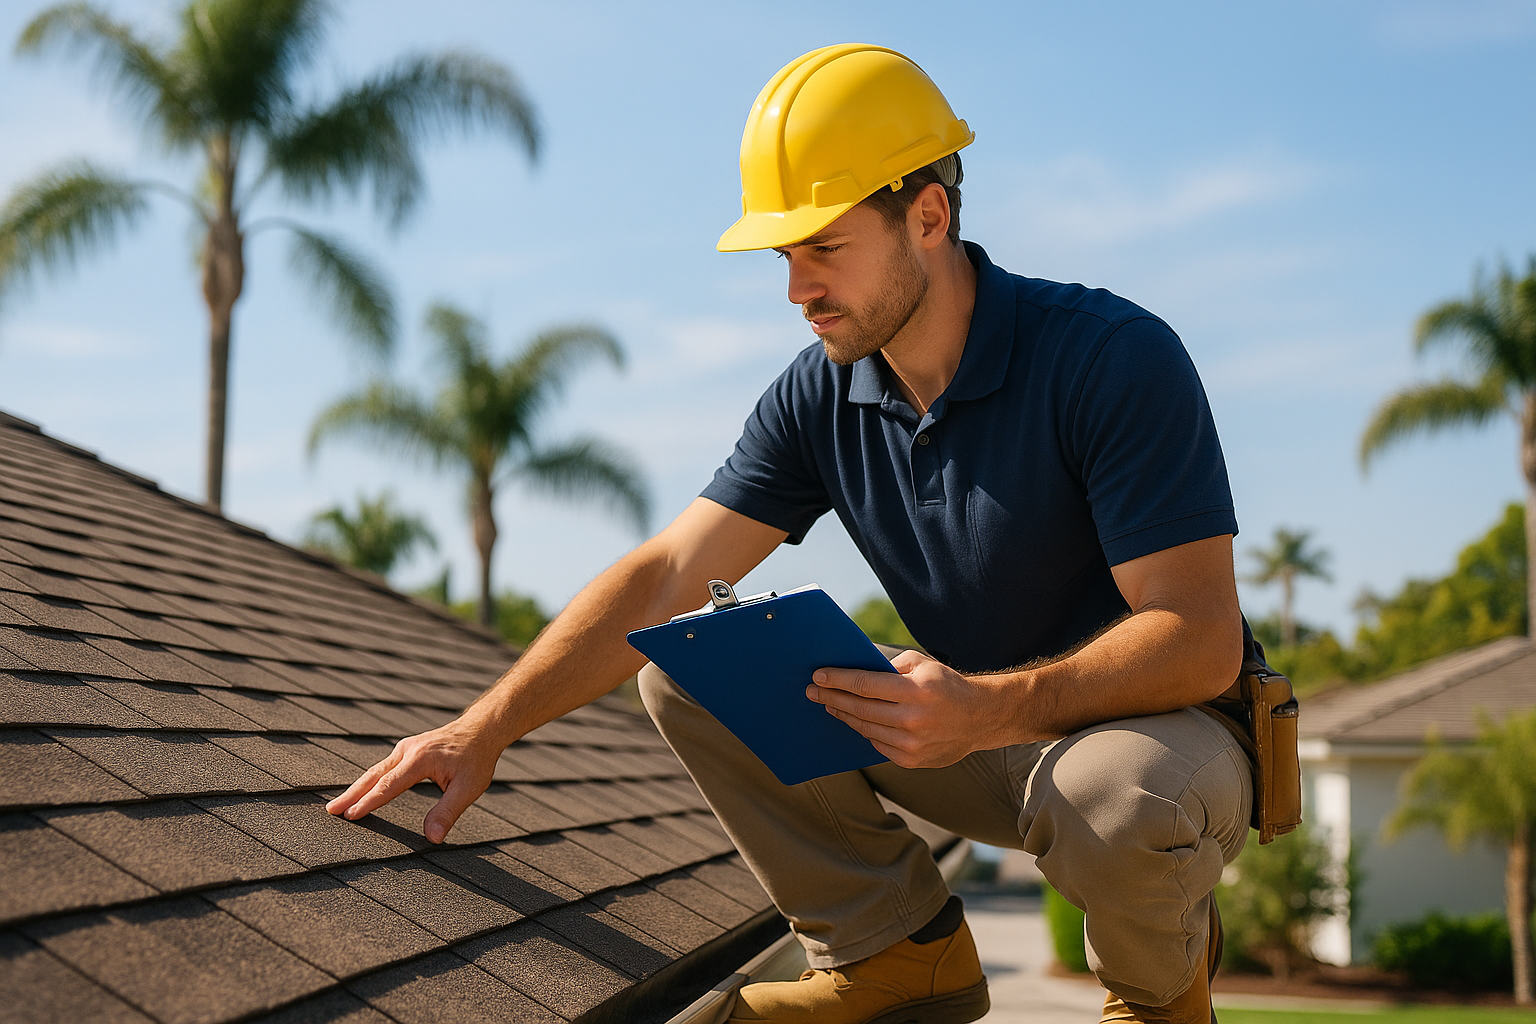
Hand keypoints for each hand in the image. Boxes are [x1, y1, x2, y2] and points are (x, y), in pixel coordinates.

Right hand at [325, 716, 501, 842]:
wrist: (480, 730)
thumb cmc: (476, 759)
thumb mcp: (469, 788)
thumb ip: (448, 812)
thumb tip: (432, 838)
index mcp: (420, 759)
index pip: (388, 785)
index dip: (369, 802)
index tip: (350, 815)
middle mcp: (408, 750)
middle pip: (373, 776)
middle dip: (351, 794)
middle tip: (330, 810)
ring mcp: (405, 748)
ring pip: (375, 770)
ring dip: (356, 787)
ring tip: (338, 804)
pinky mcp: (406, 749)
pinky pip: (383, 767)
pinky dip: (368, 780)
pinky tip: (360, 791)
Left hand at [806, 649, 1019, 767]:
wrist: (978, 718)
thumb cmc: (947, 686)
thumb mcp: (923, 664)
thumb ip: (890, 666)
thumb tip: (856, 667)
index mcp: (915, 692)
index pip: (865, 685)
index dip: (838, 680)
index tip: (818, 676)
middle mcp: (913, 719)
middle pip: (860, 708)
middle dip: (832, 698)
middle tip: (813, 691)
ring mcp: (911, 744)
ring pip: (865, 728)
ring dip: (844, 715)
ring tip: (830, 705)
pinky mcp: (911, 760)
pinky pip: (877, 744)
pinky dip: (864, 731)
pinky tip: (854, 720)